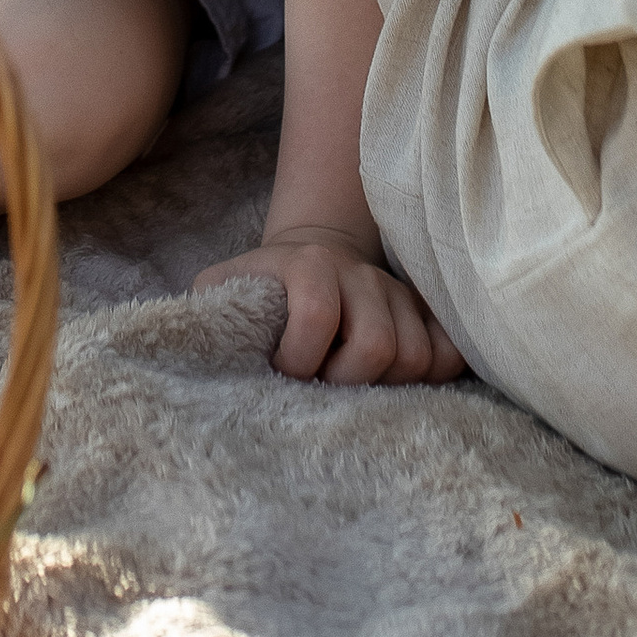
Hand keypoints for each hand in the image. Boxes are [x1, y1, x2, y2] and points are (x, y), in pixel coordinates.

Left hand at [192, 224, 465, 386]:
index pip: (316, 315)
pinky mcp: (426, 310)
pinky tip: (396, 380)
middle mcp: (358, 275)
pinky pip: (450, 352)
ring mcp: (397, 293)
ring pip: (417, 355)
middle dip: (348, 381)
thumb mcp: (224, 289)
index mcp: (305, 268)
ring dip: (386, 385)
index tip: (284, 372)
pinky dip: (431, 374)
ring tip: (354, 384)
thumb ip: (208, 314)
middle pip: (377, 345)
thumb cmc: (262, 289)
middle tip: (325, 385)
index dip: (300, 358)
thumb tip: (185, 361)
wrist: (313, 251)